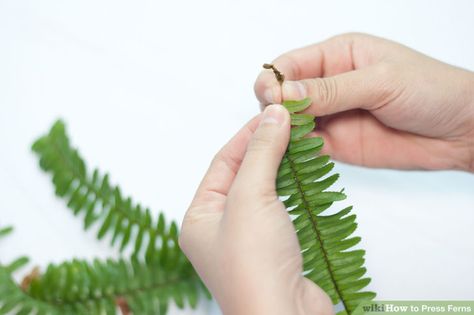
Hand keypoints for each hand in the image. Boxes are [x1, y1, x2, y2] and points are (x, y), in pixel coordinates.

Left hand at [179, 105, 332, 314]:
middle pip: (242, 175)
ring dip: (281, 167)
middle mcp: (219, 229)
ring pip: (264, 192)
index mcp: (199, 217)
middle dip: (266, 149)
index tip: (272, 113)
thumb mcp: (251, 197)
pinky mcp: (274, 250)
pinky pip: (280, 210)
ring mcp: (247, 241)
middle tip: (290, 124)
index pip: (222, 162)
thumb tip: (274, 115)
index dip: (248, 135)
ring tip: (301, 142)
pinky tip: (306, 175)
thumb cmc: (254, 265)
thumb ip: (261, 154)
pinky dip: (293, 190)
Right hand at [255, 33, 473, 171]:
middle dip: (274, 107)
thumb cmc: (430, 90)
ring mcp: (330, 116)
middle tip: (279, 123)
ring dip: (281, 132)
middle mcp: (327, 85)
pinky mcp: (335, 144)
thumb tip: (286, 93)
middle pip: (283, 95)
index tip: (272, 99)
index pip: (290, 64)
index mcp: (337, 56)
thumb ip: (332, 88)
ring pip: (290, 123)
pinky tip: (291, 157)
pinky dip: (294, 152)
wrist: (461, 131)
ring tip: (280, 143)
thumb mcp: (380, 80)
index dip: (274, 80)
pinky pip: (306, 147)